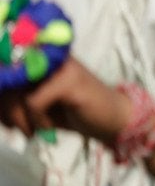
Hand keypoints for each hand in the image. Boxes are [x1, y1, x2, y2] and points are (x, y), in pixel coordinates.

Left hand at [0, 57, 129, 144]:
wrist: (113, 119)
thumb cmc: (73, 112)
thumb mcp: (36, 105)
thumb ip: (12, 99)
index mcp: (42, 56)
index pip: (7, 64)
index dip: (2, 87)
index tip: (5, 116)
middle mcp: (50, 54)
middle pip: (7, 77)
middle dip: (4, 108)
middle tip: (13, 127)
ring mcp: (61, 65)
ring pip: (16, 89)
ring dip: (17, 117)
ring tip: (29, 131)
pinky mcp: (70, 80)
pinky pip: (33, 101)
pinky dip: (35, 120)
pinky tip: (47, 129)